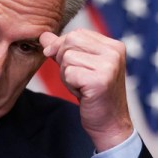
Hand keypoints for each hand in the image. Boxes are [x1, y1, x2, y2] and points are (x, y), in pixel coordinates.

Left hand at [40, 29, 132, 151]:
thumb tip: (43, 35)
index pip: (77, 33)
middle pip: (70, 41)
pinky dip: (70, 85)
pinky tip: (83, 93)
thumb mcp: (80, 66)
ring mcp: (109, 66)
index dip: (63, 48)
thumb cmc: (94, 95)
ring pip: (67, 57)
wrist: (109, 124)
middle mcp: (114, 52)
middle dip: (64, 61)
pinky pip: (69, 73)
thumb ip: (63, 49)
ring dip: (67, 75)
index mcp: (113, 45)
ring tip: (82, 86)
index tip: (70, 66)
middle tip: (77, 78)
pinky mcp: (100, 80)